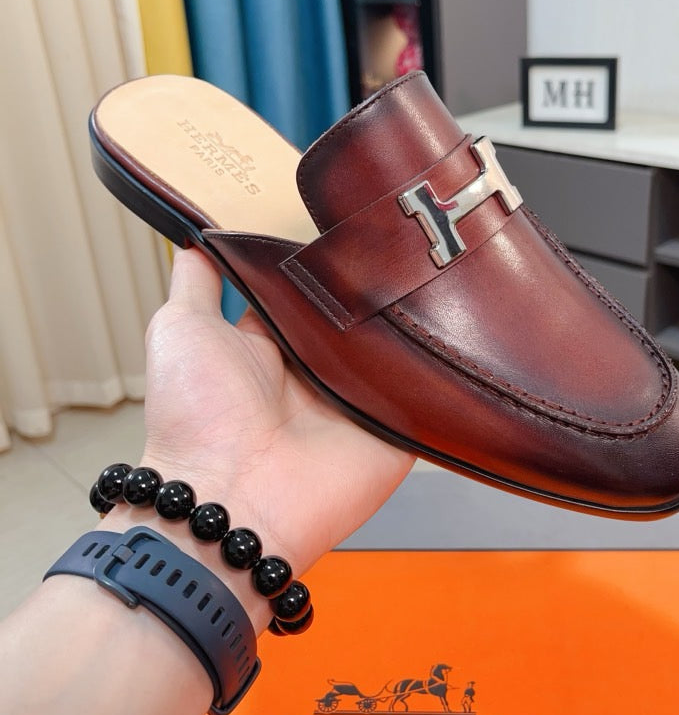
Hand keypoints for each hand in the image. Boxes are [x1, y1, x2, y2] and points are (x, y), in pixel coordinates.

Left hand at [103, 247, 413, 618]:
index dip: (326, 256)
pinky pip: (433, 393)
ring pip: (401, 344)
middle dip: (378, 280)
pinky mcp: (398, 430)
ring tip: (443, 262)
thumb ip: (198, 283)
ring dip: (415, 315)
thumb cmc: (195, 420)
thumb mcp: (181, 331)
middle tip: (405, 228)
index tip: (347, 212)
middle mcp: (322, 369)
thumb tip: (200, 235)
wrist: (230, 501)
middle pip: (362, 311)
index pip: (313, 288)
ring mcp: (363, 400)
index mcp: (276, 344)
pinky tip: (462, 324)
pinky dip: (444, 367)